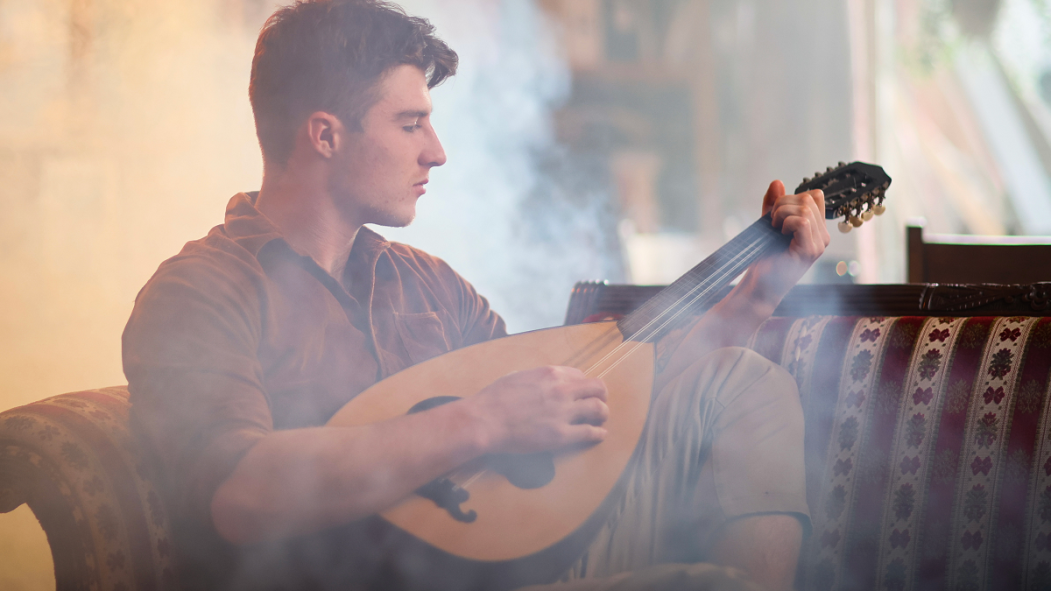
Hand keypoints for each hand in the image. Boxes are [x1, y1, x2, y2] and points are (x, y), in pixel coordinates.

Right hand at [468, 366, 608, 454]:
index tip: (581, 392)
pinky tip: (599, 435)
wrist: (485, 420)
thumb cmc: (495, 398)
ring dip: (602, 413)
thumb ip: (538, 378)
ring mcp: (563, 412)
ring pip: (598, 409)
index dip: (582, 385)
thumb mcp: (518, 376)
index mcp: (551, 373)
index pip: (580, 375)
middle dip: (601, 395)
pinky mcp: (561, 435)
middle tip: (599, 403)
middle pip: (596, 388)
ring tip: (600, 419)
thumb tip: (546, 382)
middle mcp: (562, 390)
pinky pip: (589, 432)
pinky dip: (598, 434)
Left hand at [746, 180, 830, 305]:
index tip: (777, 214)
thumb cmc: (764, 256)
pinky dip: (786, 222)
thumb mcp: (767, 224)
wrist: (759, 283)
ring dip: (781, 213)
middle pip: (809, 198)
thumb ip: (773, 204)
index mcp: (817, 228)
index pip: (815, 195)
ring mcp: (819, 244)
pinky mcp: (810, 251)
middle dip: (783, 203)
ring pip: (805, 208)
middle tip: (772, 222)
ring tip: (774, 228)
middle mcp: (823, 236)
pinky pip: (803, 222)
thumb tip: (777, 182)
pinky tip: (779, 233)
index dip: (792, 197)